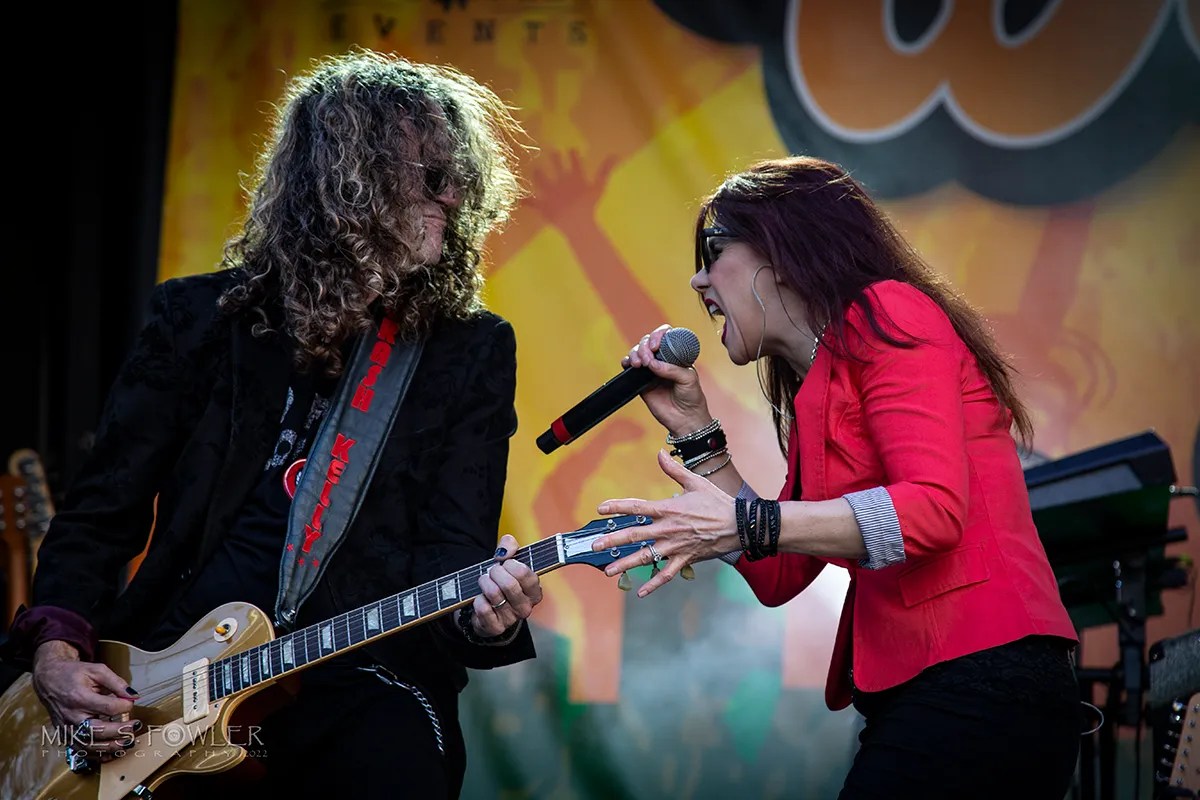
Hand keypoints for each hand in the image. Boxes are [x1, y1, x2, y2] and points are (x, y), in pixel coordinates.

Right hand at [32, 640, 140, 759]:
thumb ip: (117, 682)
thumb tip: (133, 696)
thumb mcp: (97, 670)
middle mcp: (72, 715)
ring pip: (88, 744)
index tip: (131, 703)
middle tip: (135, 726)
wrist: (49, 680)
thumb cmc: (75, 674)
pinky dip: (96, 755)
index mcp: (80, 697)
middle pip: (97, 730)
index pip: (107, 707)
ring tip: (127, 743)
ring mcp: (67, 728)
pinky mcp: (64, 735)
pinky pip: (80, 750)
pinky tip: (110, 753)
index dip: (124, 706)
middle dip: (119, 731)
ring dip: (110, 747)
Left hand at [471, 533, 544, 636]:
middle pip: (509, 584)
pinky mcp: (496, 627)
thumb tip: (505, 550)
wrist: (487, 609)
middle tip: (492, 572)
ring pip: (494, 594)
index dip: (511, 564)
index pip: (525, 574)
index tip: (505, 563)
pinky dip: (478, 600)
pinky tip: (480, 598)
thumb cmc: (501, 582)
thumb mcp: (508, 562)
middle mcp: (526, 607)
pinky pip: (483, 608)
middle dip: (495, 572)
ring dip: (484, 583)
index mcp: (534, 591)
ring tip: (484, 581)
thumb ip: (509, 547)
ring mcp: (511, 619)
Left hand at [590, 450, 740, 596]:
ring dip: (626, 564)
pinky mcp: (686, 559)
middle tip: (594, 545)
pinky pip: (667, 574)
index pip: (636, 507)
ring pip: (646, 557)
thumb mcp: (695, 482)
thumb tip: (660, 452)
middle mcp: (668, 529)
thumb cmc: (717, 502)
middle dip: (612, 540)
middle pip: (635, 535)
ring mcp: (676, 546)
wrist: (740, 524)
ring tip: (608, 571)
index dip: (617, 507)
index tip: (600, 509)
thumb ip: (674, 470)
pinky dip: (654, 584)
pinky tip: (641, 592)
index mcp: (668, 509)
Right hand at [624, 325, 712, 435]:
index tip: (656, 345)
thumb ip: (671, 369)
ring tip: (640, 364)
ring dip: (636, 353)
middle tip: (648, 360)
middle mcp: (663, 359)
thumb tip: (652, 364)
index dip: (659, 335)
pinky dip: (627, 362)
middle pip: (648, 341)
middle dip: (645, 346)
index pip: (666, 336)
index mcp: (676, 355)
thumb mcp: (688, 379)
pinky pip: (629, 367)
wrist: (685, 419)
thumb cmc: (692, 397)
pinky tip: (630, 365)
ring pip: (638, 351)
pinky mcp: (641, 381)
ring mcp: (651, 369)